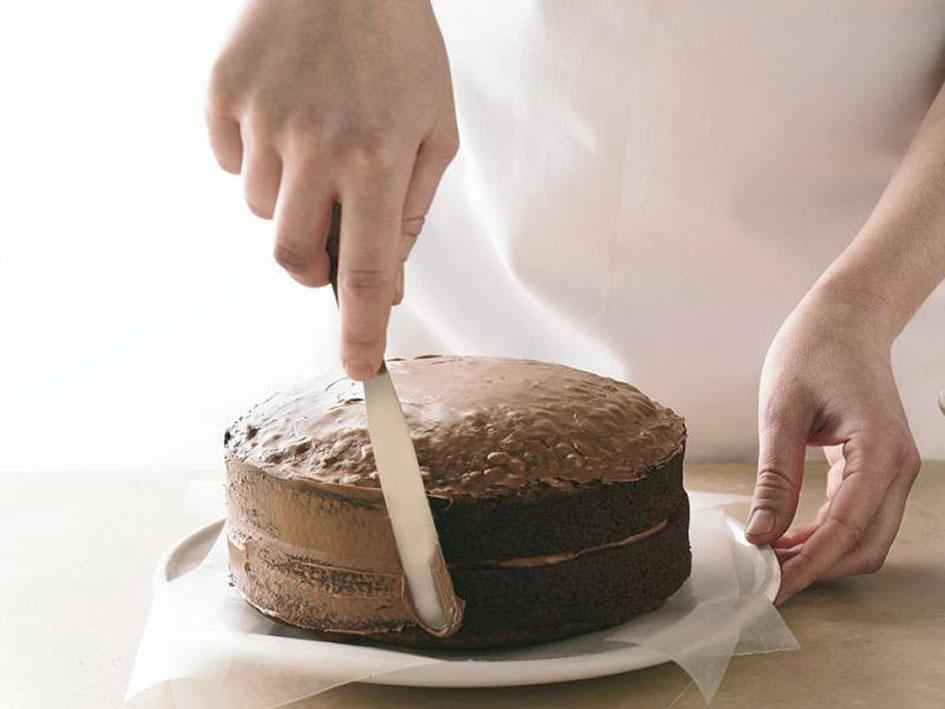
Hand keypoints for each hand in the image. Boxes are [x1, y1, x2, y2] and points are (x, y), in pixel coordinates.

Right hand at [206, 0, 458, 379]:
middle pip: (293, 258)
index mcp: (379, 159)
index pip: (364, 273)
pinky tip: (285, 113)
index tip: (357, 372)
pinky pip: (230, 160)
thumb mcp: (434, 131)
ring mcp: (263, 117)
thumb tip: (386, 287)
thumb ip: (410, 214)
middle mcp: (317, 145)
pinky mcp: (224, 92)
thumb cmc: (402, 51)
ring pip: (262, 209)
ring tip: (317, 139)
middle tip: (333, 237)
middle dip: (313, 267)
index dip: (359, 331)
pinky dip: (256, 157)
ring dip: (290, 198)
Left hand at [745, 284, 920, 602]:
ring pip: (866, 538)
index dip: (809, 563)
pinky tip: (786, 535)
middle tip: (764, 575)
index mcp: (879, 450)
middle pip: (865, 545)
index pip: (847, 527)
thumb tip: (760, 533)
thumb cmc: (812, 351)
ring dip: (821, 555)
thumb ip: (774, 478)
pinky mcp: (878, 467)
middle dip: (817, 568)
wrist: (845, 318)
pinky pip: (859, 517)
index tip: (771, 586)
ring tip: (769, 557)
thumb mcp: (780, 413)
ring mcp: (893, 469)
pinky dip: (826, 535)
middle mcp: (897, 466)